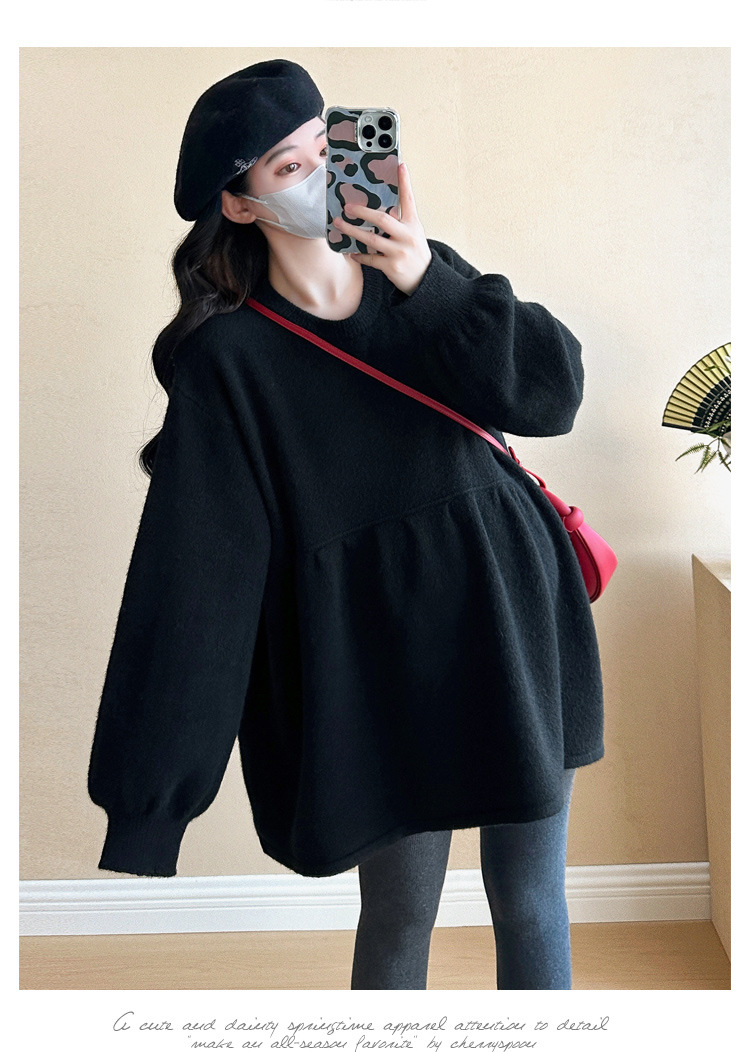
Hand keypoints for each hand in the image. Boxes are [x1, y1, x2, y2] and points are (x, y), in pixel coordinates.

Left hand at [332, 162, 431, 295]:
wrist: (425, 279)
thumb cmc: (414, 252)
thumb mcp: (413, 233)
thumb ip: (399, 221)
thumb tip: (376, 208)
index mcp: (413, 224)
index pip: (409, 199)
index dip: (405, 182)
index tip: (400, 165)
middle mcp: (407, 236)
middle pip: (382, 219)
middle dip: (362, 212)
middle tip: (347, 206)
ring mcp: (399, 252)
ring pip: (371, 239)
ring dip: (352, 231)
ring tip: (338, 224)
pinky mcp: (392, 267)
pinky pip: (370, 259)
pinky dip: (359, 255)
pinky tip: (350, 252)